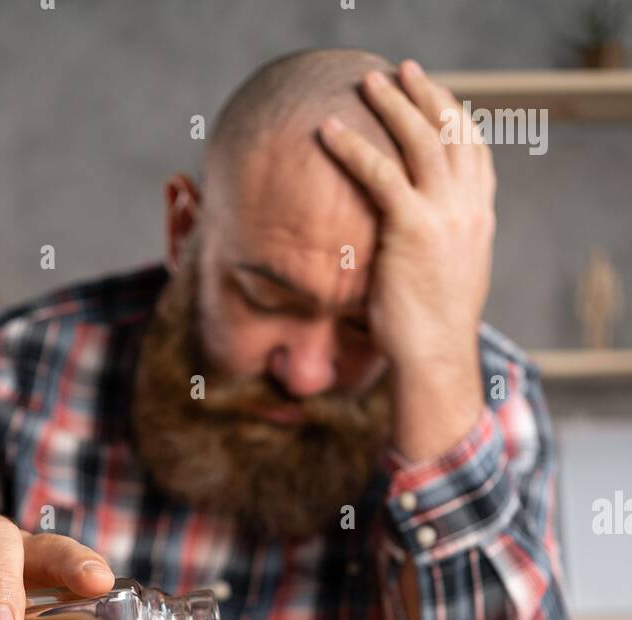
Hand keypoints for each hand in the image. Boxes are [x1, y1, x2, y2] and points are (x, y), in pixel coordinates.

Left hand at [319, 59, 495, 370]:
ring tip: (368, 82)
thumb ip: (442, 251)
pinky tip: (328, 130)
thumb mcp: (449, 281)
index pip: (475, 153)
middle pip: (452, 133)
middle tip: (402, 71)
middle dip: (427, 95)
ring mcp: (445, 216)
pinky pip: (380, 172)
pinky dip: (352, 146)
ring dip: (393, 104)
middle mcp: (469, 210)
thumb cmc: (433, 335)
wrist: (436, 360)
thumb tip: (422, 248)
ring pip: (421, 139)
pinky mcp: (412, 228)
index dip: (456, 119)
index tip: (436, 98)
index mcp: (480, 221)